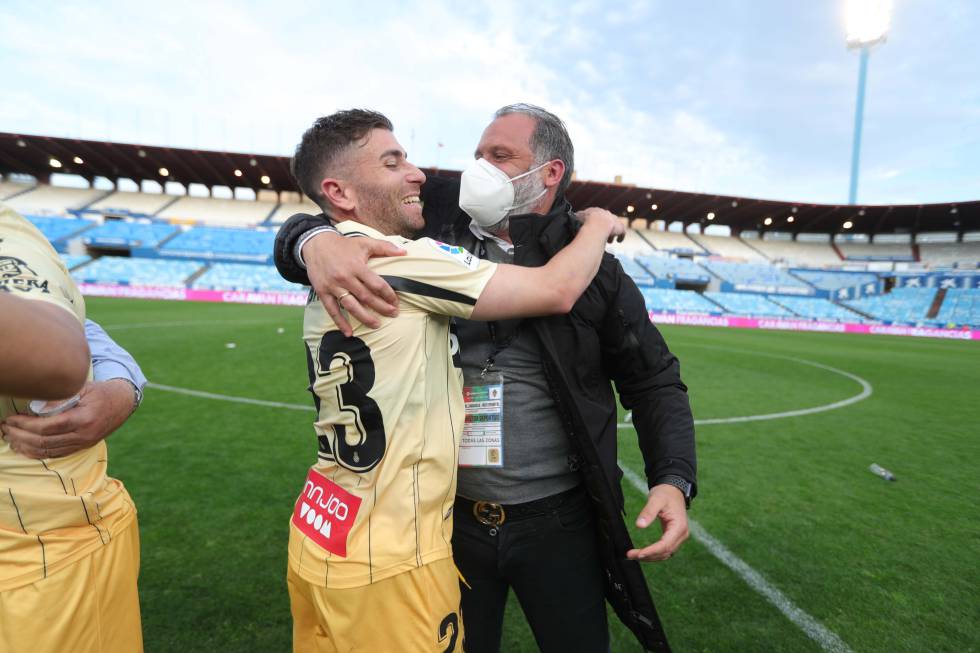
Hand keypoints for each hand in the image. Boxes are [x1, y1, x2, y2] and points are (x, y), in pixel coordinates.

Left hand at [1, 380, 135, 458]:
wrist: (122, 403)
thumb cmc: (100, 392)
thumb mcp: (82, 388)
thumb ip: (60, 397)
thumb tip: (35, 407)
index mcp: (84, 418)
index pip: (49, 427)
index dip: (26, 425)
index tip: (11, 418)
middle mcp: (84, 434)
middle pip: (44, 441)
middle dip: (20, 436)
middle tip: (5, 428)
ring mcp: (83, 443)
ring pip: (47, 451)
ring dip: (25, 446)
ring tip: (9, 437)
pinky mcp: (81, 447)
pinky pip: (55, 455)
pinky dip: (36, 453)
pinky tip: (23, 448)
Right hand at [304, 231, 405, 336]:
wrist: (315, 244)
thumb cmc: (343, 245)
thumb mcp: (364, 242)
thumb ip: (385, 247)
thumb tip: (404, 252)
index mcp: (357, 266)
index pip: (377, 284)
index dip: (388, 294)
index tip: (395, 302)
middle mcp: (345, 278)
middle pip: (366, 297)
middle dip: (381, 307)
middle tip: (393, 314)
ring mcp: (333, 286)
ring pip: (351, 306)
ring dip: (364, 317)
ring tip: (376, 325)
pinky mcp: (322, 292)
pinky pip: (332, 310)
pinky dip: (340, 322)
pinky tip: (349, 333)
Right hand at [575, 207, 625, 242]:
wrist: (598, 224)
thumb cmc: (586, 222)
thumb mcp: (579, 217)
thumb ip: (577, 216)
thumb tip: (574, 216)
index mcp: (596, 211)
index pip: (596, 216)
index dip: (595, 224)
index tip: (593, 229)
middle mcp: (606, 214)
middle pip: (606, 221)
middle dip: (604, 228)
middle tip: (602, 236)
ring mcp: (614, 220)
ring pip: (614, 227)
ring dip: (612, 233)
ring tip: (610, 241)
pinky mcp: (620, 227)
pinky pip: (622, 232)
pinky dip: (620, 237)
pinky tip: (618, 241)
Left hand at [625, 483, 689, 561]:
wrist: (673, 490)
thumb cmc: (665, 494)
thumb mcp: (656, 499)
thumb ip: (648, 512)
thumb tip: (639, 526)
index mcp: (679, 526)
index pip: (665, 545)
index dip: (651, 551)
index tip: (638, 554)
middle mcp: (681, 534)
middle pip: (665, 552)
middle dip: (648, 556)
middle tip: (630, 555)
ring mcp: (678, 537)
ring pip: (665, 554)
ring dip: (650, 557)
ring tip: (633, 555)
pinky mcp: (673, 537)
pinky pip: (664, 550)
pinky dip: (654, 553)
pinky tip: (643, 553)